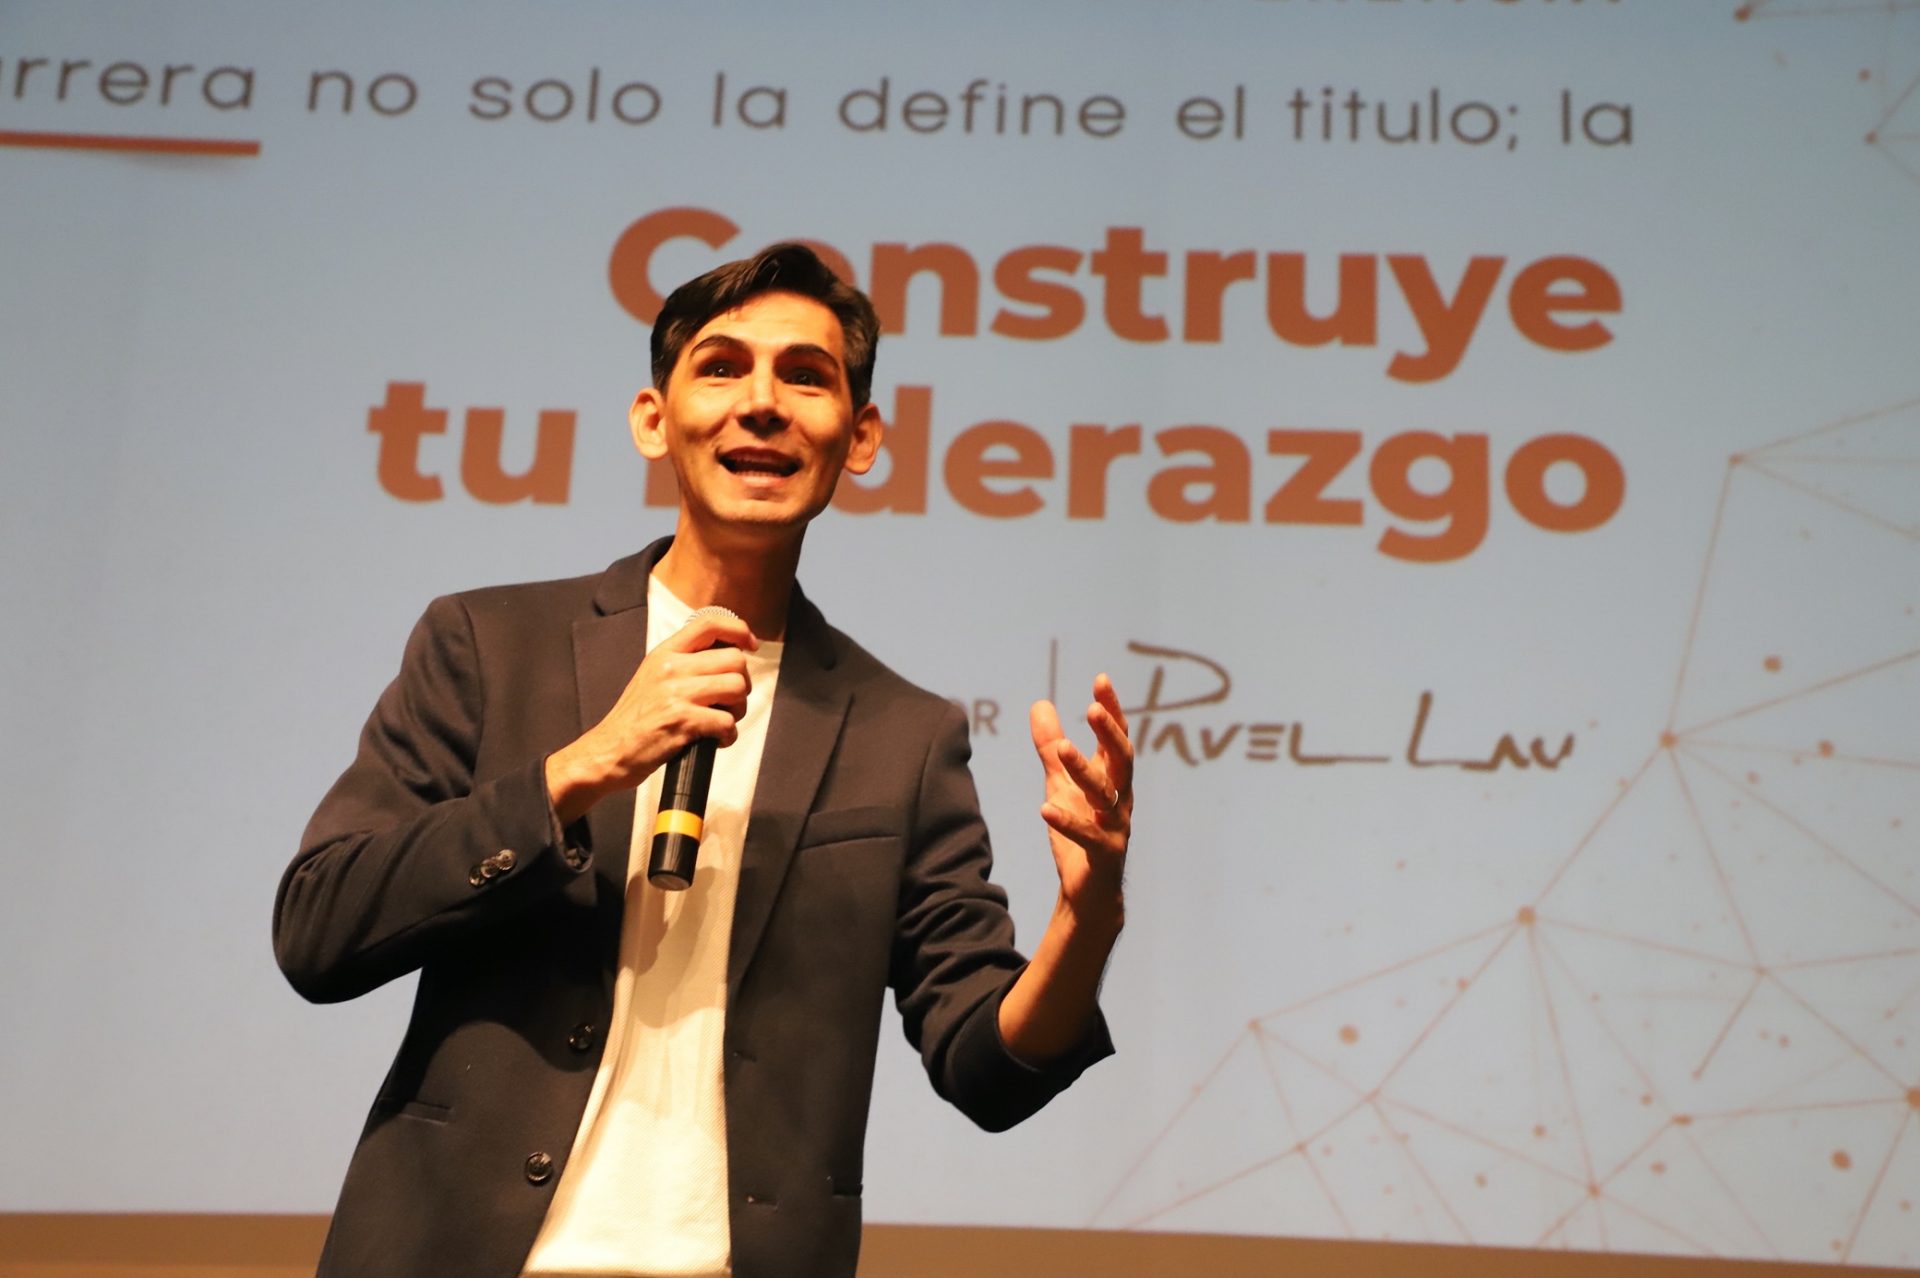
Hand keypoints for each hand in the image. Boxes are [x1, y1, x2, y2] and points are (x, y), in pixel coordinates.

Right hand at [545, 611, 757, 822]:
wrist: (607, 751)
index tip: (750, 644)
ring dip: (738, 709)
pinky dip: (728, 735)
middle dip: (742, 683)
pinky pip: (727, 722)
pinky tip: (715, 740)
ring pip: (737, 688)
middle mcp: (671, 668)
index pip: (709, 624)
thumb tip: (725, 656)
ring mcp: (676, 694)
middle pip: (735, 660)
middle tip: (730, 701)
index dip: (738, 629)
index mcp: (665, 653)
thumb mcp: (652, 676)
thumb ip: (683, 663)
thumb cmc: (634, 719)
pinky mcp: (682, 722)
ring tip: (722, 720)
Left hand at [1029, 673, 1132, 922]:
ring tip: (1062, 748)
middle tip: (1093, 711)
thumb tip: (1040, 703)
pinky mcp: (1104, 855)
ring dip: (1084, 770)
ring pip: (1105, 795)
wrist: (1089, 890)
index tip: (1101, 680)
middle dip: (1110, 734)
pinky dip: (1068, 822)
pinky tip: (1045, 810)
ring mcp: (1115, 827)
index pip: (1116, 738)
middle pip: (1122, 761)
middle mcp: (1120, 798)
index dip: (1112, 710)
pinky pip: (1088, 836)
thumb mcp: (1060, 783)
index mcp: (1112, 779)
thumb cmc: (1080, 830)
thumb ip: (1051, 746)